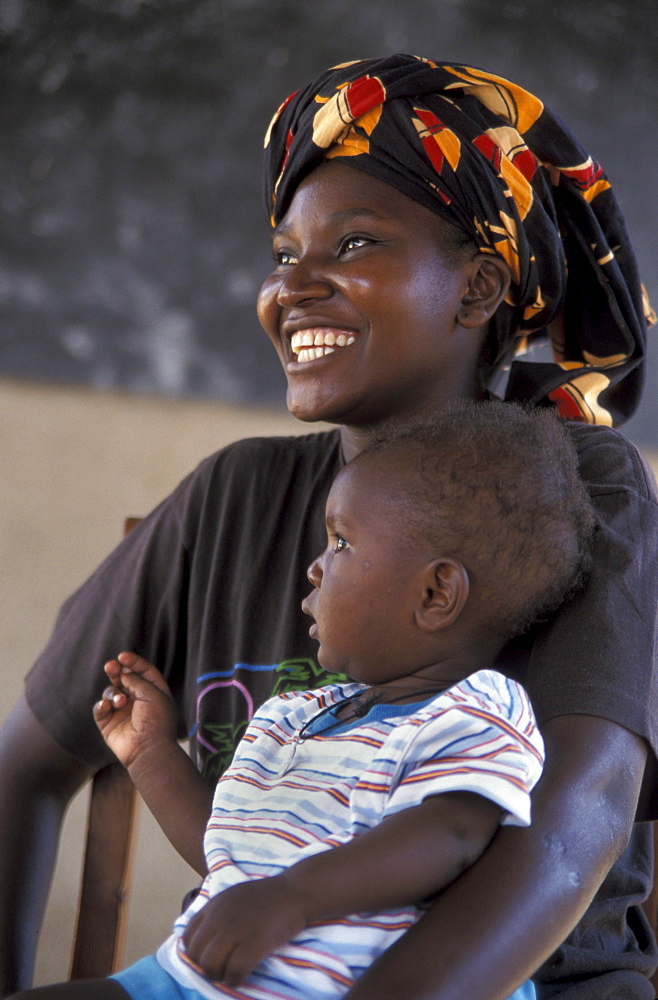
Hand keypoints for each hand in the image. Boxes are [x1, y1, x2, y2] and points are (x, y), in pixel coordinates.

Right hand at [93, 651, 177, 767]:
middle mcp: (138, 701)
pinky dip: (101, 705)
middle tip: (110, 666)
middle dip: (117, 671)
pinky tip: (107, 706)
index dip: (133, 662)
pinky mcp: (109, 724)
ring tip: (120, 701)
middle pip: (124, 680)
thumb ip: (135, 680)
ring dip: (113, 693)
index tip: (123, 656)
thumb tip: (122, 672)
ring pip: (111, 692)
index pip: (143, 672)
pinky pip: (100, 709)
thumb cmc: (156, 721)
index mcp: (154, 693)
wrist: (148, 750)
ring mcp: (123, 712)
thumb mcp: (151, 693)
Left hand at [182, 876, 306, 985]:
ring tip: (229, 974)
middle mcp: (220, 917)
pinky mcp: (254, 943)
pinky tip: (241, 977)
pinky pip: (234, 971)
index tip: (207, 957)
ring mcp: (236, 930)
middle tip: (219, 970)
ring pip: (210, 965)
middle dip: (205, 967)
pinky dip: (235, 980)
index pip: (188, 936)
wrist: (294, 892)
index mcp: (214, 906)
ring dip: (218, 975)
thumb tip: (204, 940)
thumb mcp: (233, 896)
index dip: (195, 952)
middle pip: (196, 954)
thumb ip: (216, 914)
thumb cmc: (267, 896)